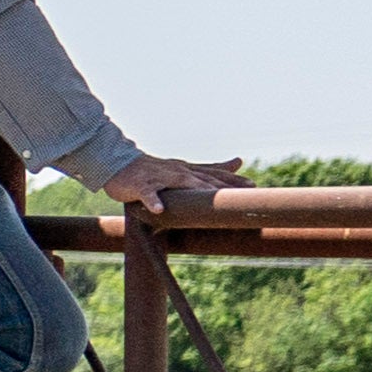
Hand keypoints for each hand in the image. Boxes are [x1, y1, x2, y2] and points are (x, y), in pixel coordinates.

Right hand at [104, 154, 242, 215]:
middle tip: (239, 196)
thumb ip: (211, 167)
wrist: (117, 164)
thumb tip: (239, 161)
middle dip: (220, 187)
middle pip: (202, 180)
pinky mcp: (140, 185)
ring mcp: (159, 178)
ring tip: (208, 202)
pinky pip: (147, 193)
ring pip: (179, 184)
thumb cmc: (152, 169)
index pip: (213, 175)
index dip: (232, 181)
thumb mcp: (184, 168)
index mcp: (187, 170)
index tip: (253, 186)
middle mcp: (177, 172)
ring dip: (193, 190)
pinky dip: (153, 200)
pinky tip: (159, 210)